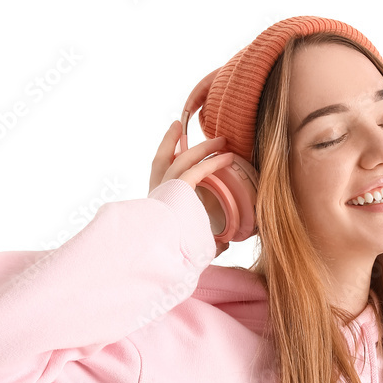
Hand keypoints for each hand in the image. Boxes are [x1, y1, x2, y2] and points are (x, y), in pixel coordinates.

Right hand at [149, 120, 233, 256]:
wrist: (161, 256)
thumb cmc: (174, 255)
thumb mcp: (192, 245)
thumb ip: (208, 241)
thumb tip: (225, 243)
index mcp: (154, 204)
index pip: (156, 175)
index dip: (162, 156)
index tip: (168, 145)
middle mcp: (156, 194)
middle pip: (161, 160)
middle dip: (169, 141)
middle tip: (177, 126)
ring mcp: (165, 190)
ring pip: (183, 160)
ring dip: (202, 148)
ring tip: (220, 140)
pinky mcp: (179, 191)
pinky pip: (198, 171)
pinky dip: (214, 162)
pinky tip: (227, 157)